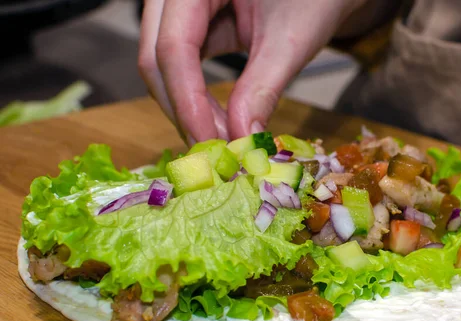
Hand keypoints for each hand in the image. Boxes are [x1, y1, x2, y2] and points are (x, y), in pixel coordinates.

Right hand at [138, 0, 367, 143]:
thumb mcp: (292, 39)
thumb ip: (263, 88)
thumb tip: (242, 140)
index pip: (173, 44)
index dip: (187, 100)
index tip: (208, 143)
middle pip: (156, 55)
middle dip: (183, 109)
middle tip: (215, 152)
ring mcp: (182, 7)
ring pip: (163, 65)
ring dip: (188, 108)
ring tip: (223, 141)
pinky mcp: (195, 25)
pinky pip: (182, 66)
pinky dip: (198, 99)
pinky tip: (221, 124)